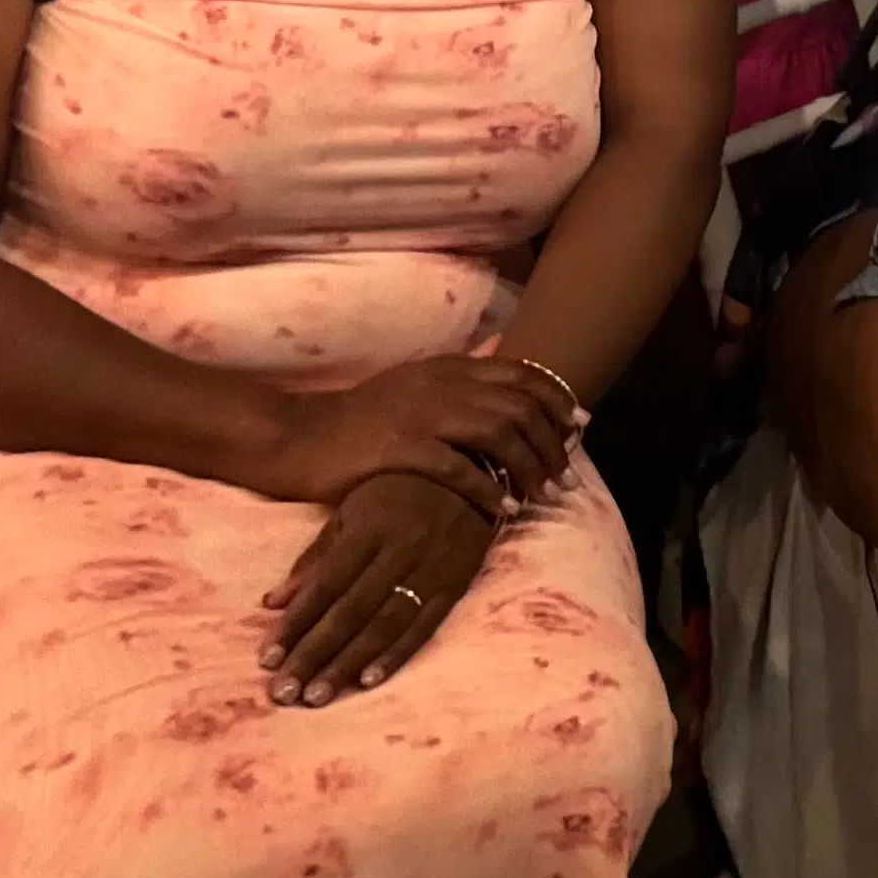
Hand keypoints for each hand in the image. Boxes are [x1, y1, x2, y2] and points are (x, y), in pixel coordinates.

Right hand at [264, 351, 580, 518]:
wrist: (297, 437)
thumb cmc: (358, 421)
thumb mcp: (414, 390)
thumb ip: (460, 391)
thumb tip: (509, 403)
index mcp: (448, 368)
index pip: (522, 374)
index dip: (557, 399)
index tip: (580, 426)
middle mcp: (441, 384)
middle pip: (519, 406)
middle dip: (550, 442)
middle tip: (564, 475)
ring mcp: (421, 414)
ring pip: (499, 434)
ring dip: (528, 466)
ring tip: (541, 494)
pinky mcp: (400, 449)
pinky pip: (460, 469)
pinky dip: (488, 489)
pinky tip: (502, 509)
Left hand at [270, 469, 494, 703]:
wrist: (476, 472)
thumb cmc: (401, 488)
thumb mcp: (354, 507)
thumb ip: (316, 555)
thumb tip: (273, 602)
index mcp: (370, 527)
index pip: (326, 584)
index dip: (295, 623)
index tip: (266, 659)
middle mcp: (401, 550)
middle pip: (350, 611)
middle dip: (313, 654)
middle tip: (283, 692)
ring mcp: (432, 569)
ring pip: (384, 625)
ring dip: (347, 665)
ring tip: (316, 697)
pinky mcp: (457, 584)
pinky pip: (424, 626)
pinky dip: (395, 655)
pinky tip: (367, 682)